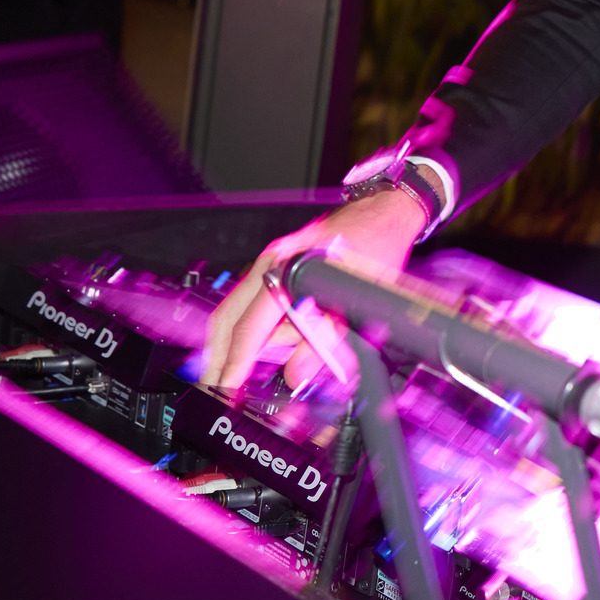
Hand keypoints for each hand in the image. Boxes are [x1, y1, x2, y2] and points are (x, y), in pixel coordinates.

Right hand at [200, 189, 426, 395]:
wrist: (384, 213)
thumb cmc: (375, 246)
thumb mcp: (356, 301)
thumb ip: (325, 340)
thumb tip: (297, 373)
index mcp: (284, 270)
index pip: (249, 327)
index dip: (236, 361)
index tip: (227, 386)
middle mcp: (271, 264)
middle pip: (227, 318)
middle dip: (219, 355)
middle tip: (214, 386)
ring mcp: (272, 263)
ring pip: (240, 312)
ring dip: (244, 343)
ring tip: (247, 367)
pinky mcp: (280, 267)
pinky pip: (256, 303)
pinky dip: (258, 329)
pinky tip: (270, 346)